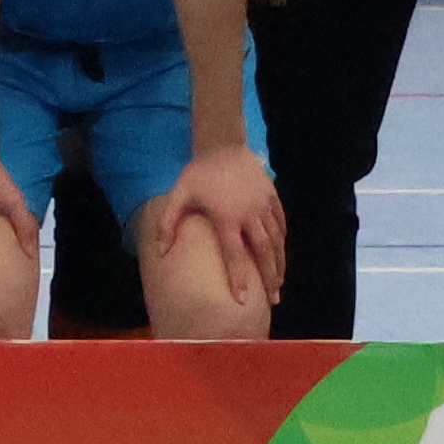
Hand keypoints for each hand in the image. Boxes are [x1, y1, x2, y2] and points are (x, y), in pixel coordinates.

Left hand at [146, 146, 287, 303]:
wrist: (223, 144)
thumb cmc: (198, 173)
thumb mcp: (179, 195)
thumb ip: (168, 224)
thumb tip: (161, 252)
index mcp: (226, 217)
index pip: (234, 254)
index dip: (239, 278)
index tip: (243, 299)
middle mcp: (249, 214)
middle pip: (264, 252)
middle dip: (270, 277)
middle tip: (273, 299)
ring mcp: (263, 205)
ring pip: (277, 240)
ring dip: (280, 263)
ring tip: (280, 283)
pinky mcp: (272, 197)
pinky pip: (281, 224)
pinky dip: (282, 241)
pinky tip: (281, 255)